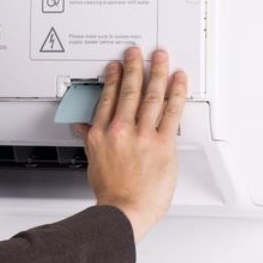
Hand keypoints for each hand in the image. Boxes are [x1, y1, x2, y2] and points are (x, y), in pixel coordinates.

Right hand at [75, 48, 187, 242]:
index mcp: (100, 135)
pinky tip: (179, 79)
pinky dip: (176, 92)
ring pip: (150, 95)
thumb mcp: (93, 163)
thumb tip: (84, 128)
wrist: (124, 210)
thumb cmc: (111, 193)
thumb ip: (90, 141)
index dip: (112, 79)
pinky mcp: (163, 143)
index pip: (107, 99)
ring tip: (160, 57)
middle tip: (137, 52)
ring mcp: (142, 135)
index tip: (116, 67)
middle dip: (134, 67)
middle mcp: (120, 131)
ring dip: (156, 72)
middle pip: (128, 91)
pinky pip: (171, 111)